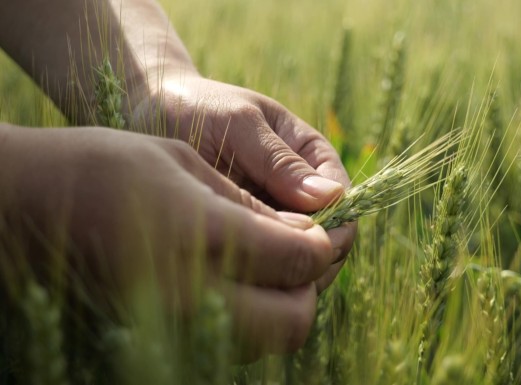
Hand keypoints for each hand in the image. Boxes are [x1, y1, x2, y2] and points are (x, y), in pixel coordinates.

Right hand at [0, 126, 333, 357]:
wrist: (23, 205)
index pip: (298, 261)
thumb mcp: (183, 163)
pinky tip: (244, 281)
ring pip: (265, 341)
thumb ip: (251, 204)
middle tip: (307, 252)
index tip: (329, 228)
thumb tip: (303, 232)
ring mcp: (171, 327)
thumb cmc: (100, 166)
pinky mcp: (158, 339)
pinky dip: (254, 317)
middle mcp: (190, 296)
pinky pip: (231, 343)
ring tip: (278, 263)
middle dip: (312, 288)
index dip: (325, 245)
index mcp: (199, 238)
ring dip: (286, 306)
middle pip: (293, 322)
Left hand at [131, 74, 356, 291]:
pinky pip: (265, 262)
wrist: (146, 113)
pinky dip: (260, 275)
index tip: (308, 247)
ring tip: (254, 281)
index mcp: (310, 154)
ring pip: (299, 256)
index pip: (342, 198)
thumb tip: (331, 198)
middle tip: (280, 277)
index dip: (336, 227)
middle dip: (314, 258)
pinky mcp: (246, 234)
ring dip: (288, 274)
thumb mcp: (239, 125)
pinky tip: (236, 280)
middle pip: (329, 235)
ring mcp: (272, 214)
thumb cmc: (196, 108)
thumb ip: (279, 160)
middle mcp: (298, 189)